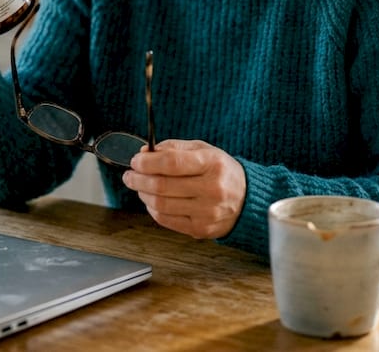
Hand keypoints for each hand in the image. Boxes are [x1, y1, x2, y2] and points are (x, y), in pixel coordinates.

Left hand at [123, 139, 246, 239]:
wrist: (248, 200)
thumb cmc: (222, 172)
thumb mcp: (204, 150)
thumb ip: (174, 148)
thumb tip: (145, 153)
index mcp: (213, 164)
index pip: (171, 163)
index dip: (147, 162)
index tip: (136, 161)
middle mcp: (212, 189)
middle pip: (162, 185)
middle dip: (138, 179)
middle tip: (130, 175)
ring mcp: (206, 212)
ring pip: (160, 204)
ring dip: (143, 194)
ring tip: (140, 186)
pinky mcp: (200, 229)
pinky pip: (166, 220)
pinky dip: (153, 209)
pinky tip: (152, 200)